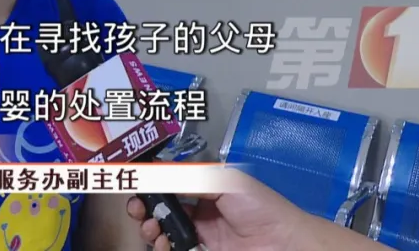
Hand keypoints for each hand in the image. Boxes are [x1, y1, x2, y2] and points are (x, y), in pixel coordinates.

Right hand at [127, 172, 304, 250]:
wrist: (283, 244)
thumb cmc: (260, 208)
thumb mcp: (225, 183)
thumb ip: (191, 179)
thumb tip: (158, 175)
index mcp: (207, 187)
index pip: (171, 182)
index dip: (152, 184)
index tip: (135, 184)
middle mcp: (200, 209)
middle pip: (162, 208)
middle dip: (144, 207)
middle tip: (136, 210)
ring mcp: (200, 234)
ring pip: (163, 230)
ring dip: (150, 228)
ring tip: (151, 229)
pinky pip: (174, 249)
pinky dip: (162, 247)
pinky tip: (162, 243)